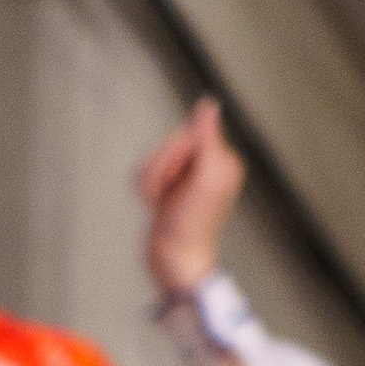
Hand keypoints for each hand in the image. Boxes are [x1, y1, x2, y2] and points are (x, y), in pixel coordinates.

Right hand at [139, 94, 242, 301]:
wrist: (173, 261)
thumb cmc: (191, 228)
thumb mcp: (206, 180)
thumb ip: (208, 139)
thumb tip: (209, 104)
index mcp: (220, 160)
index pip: (187, 133)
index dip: (175, 154)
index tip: (181, 178)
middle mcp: (205, 165)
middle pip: (168, 145)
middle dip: (161, 170)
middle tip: (169, 195)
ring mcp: (185, 176)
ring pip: (153, 159)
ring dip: (151, 182)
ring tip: (160, 203)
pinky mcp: (167, 186)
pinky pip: (145, 172)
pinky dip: (145, 189)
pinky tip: (155, 204)